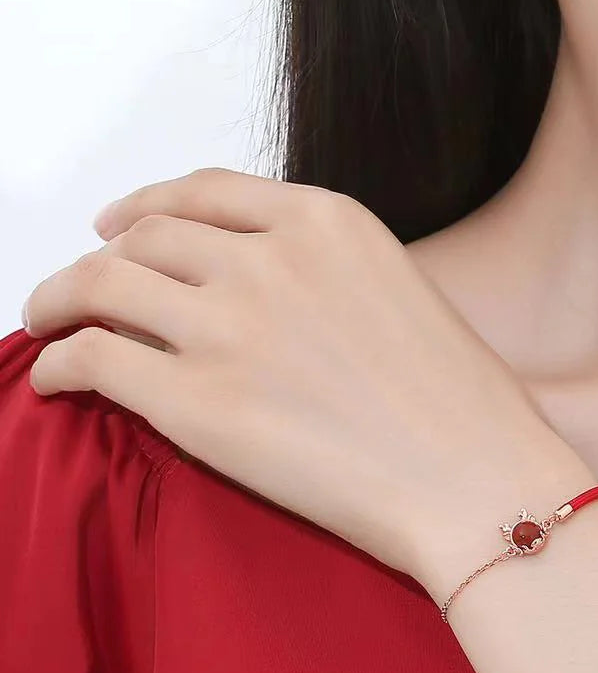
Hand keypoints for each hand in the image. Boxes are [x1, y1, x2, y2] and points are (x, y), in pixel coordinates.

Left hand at [21, 167, 576, 589]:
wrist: (477, 480)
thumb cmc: (466, 402)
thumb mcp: (403, 291)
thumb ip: (324, 273)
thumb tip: (255, 294)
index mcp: (327, 221)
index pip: (206, 192)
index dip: (147, 203)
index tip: (119, 224)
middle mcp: (269, 258)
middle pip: (146, 235)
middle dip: (101, 256)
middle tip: (82, 288)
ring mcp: (227, 326)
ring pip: (101, 285)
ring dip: (58, 300)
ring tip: (46, 323)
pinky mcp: (195, 402)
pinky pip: (94, 361)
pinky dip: (59, 363)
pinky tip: (55, 381)